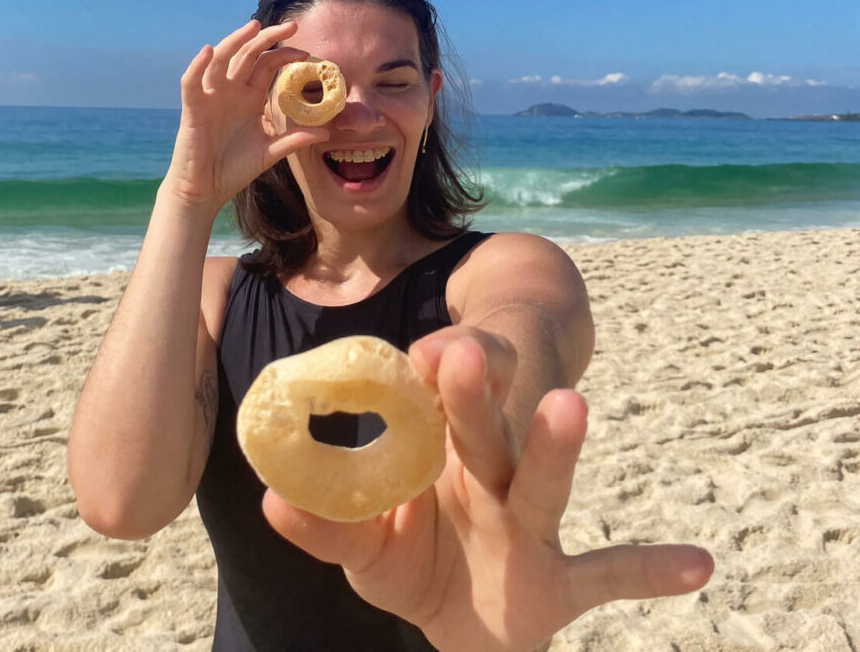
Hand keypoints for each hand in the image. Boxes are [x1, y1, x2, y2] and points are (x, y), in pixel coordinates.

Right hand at [163, 19, 326, 210]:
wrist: (206, 190)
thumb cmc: (234, 170)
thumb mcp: (270, 153)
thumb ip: (294, 140)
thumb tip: (326, 132)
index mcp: (250, 98)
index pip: (268, 65)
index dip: (285, 56)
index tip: (307, 54)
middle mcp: (231, 91)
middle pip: (248, 54)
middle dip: (268, 38)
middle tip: (292, 26)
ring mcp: (211, 97)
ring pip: (221, 59)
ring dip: (235, 41)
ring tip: (254, 27)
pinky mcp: (192, 108)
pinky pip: (192, 82)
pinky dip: (198, 66)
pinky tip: (208, 51)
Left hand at [261, 333, 713, 651]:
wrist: (459, 627)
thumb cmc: (409, 567)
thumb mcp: (361, 550)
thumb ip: (324, 527)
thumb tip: (272, 500)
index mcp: (435, 467)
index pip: (425, 417)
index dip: (415, 386)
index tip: (403, 348)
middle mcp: (485, 484)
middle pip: (480, 434)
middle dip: (469, 398)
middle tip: (456, 354)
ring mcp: (526, 531)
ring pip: (542, 485)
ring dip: (556, 447)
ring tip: (571, 403)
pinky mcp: (560, 584)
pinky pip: (611, 574)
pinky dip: (652, 570)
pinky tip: (701, 565)